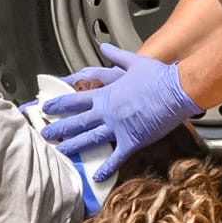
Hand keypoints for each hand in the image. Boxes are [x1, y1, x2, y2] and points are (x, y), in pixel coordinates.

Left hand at [41, 44, 202, 181]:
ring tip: (59, 152)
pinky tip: (96, 176)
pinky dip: (106, 167)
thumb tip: (105, 47)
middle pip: (77, 122)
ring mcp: (118, 128)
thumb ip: (116, 56)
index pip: (75, 100)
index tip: (46, 108)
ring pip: (90, 140)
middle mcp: (108, 112)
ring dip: (73, 147)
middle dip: (59, 129)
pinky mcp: (133, 140)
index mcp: (106, 94)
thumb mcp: (135, 62)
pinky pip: (116, 157)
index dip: (58, 105)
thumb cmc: (158, 76)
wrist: (177, 90)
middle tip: (45, 134)